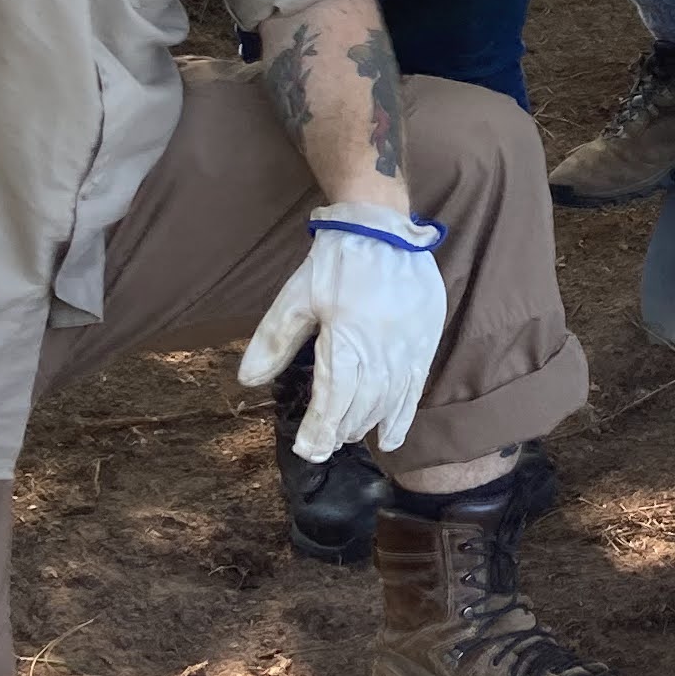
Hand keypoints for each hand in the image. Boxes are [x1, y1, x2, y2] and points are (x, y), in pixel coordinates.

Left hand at [234, 208, 447, 461]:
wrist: (383, 226)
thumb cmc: (337, 262)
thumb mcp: (296, 296)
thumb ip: (274, 339)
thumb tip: (248, 381)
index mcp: (346, 335)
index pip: (334, 396)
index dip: (320, 428)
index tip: (307, 449)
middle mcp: (382, 345)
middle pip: (362, 403)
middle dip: (340, 429)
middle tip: (323, 443)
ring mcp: (408, 344)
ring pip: (388, 399)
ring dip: (367, 423)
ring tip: (349, 434)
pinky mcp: (426, 339)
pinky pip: (415, 387)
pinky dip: (403, 416)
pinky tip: (390, 438)